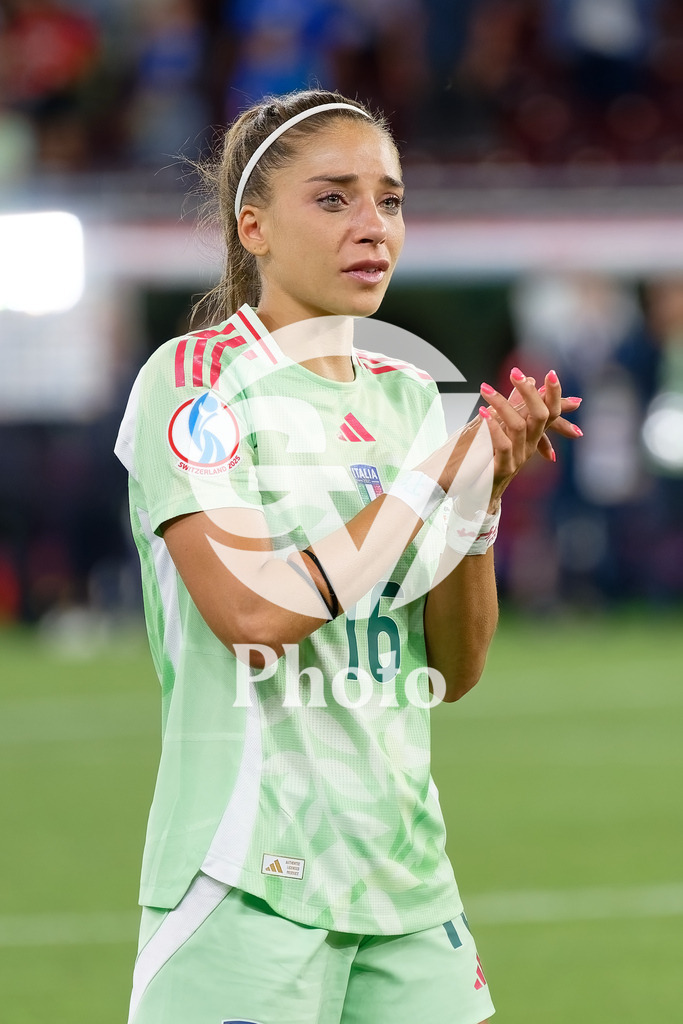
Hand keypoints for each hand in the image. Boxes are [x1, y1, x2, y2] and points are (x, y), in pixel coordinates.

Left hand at [478, 366, 581, 504]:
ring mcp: (518, 458)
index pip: (550, 411)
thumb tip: (531, 381)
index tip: (550, 372)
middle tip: (516, 373)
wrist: (477, 496)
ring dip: (502, 405)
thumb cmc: (488, 461)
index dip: (554, 393)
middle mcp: (529, 446)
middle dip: (531, 393)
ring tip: (485, 389)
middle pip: (540, 416)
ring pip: (519, 427)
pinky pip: (502, 446)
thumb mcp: (505, 428)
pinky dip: (493, 428)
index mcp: (532, 436)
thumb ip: (517, 407)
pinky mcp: (502, 469)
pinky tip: (483, 414)